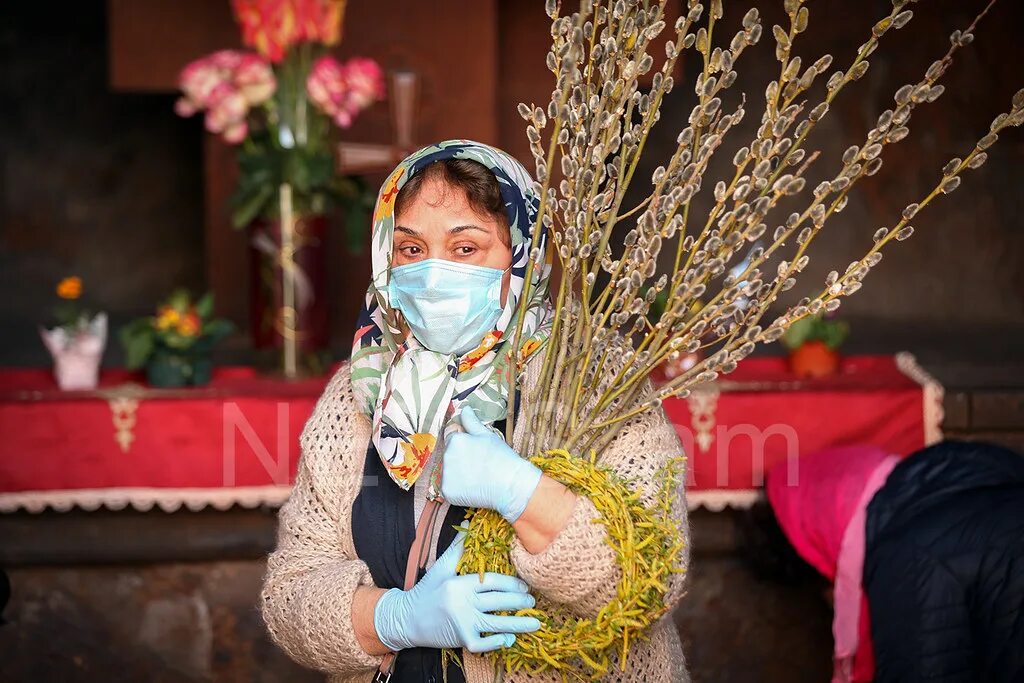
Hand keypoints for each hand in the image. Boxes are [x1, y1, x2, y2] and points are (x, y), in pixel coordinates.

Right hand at [373, 526, 540, 652]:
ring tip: (536, 623)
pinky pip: (484, 644)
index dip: (512, 583)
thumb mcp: (441, 567)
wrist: (406, 619)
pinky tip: (510, 638)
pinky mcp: (461, 640)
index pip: (493, 581)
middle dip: (520, 601)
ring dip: (519, 624)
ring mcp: (463, 623)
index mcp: (460, 584)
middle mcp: (463, 603)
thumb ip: (458, 547)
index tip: (524, 585)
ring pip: (497, 624)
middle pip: (499, 602)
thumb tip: (469, 522)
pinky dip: (498, 643)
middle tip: (533, 601)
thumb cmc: (426, 591)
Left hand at [442, 406, 542, 522]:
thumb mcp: (487, 435)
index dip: (464, 444)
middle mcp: (446, 456)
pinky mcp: (448, 492)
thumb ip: (472, 421)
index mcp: (455, 440)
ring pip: (448, 472)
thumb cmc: (502, 458)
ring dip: (458, 473)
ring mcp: (446, 476)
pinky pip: (449, 488)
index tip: (476, 452)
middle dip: (460, 458)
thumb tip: (465, 408)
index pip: (452, 438)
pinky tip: (473, 487)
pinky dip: (458, 489)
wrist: (510, 485)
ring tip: (477, 477)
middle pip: (449, 455)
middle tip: (479, 465)